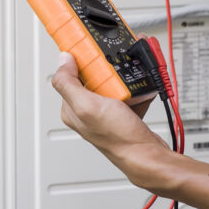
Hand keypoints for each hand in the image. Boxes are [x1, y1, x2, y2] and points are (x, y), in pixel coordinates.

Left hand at [51, 52, 169, 191]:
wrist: (147, 155)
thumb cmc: (118, 137)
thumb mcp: (87, 105)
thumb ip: (68, 83)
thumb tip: (61, 60)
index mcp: (71, 108)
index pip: (68, 76)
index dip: (80, 61)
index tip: (93, 52)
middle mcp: (86, 111)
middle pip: (92, 77)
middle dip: (106, 69)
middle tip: (115, 70)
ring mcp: (105, 113)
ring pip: (112, 84)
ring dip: (124, 78)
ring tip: (131, 79)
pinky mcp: (123, 115)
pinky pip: (128, 94)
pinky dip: (136, 89)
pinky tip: (141, 88)